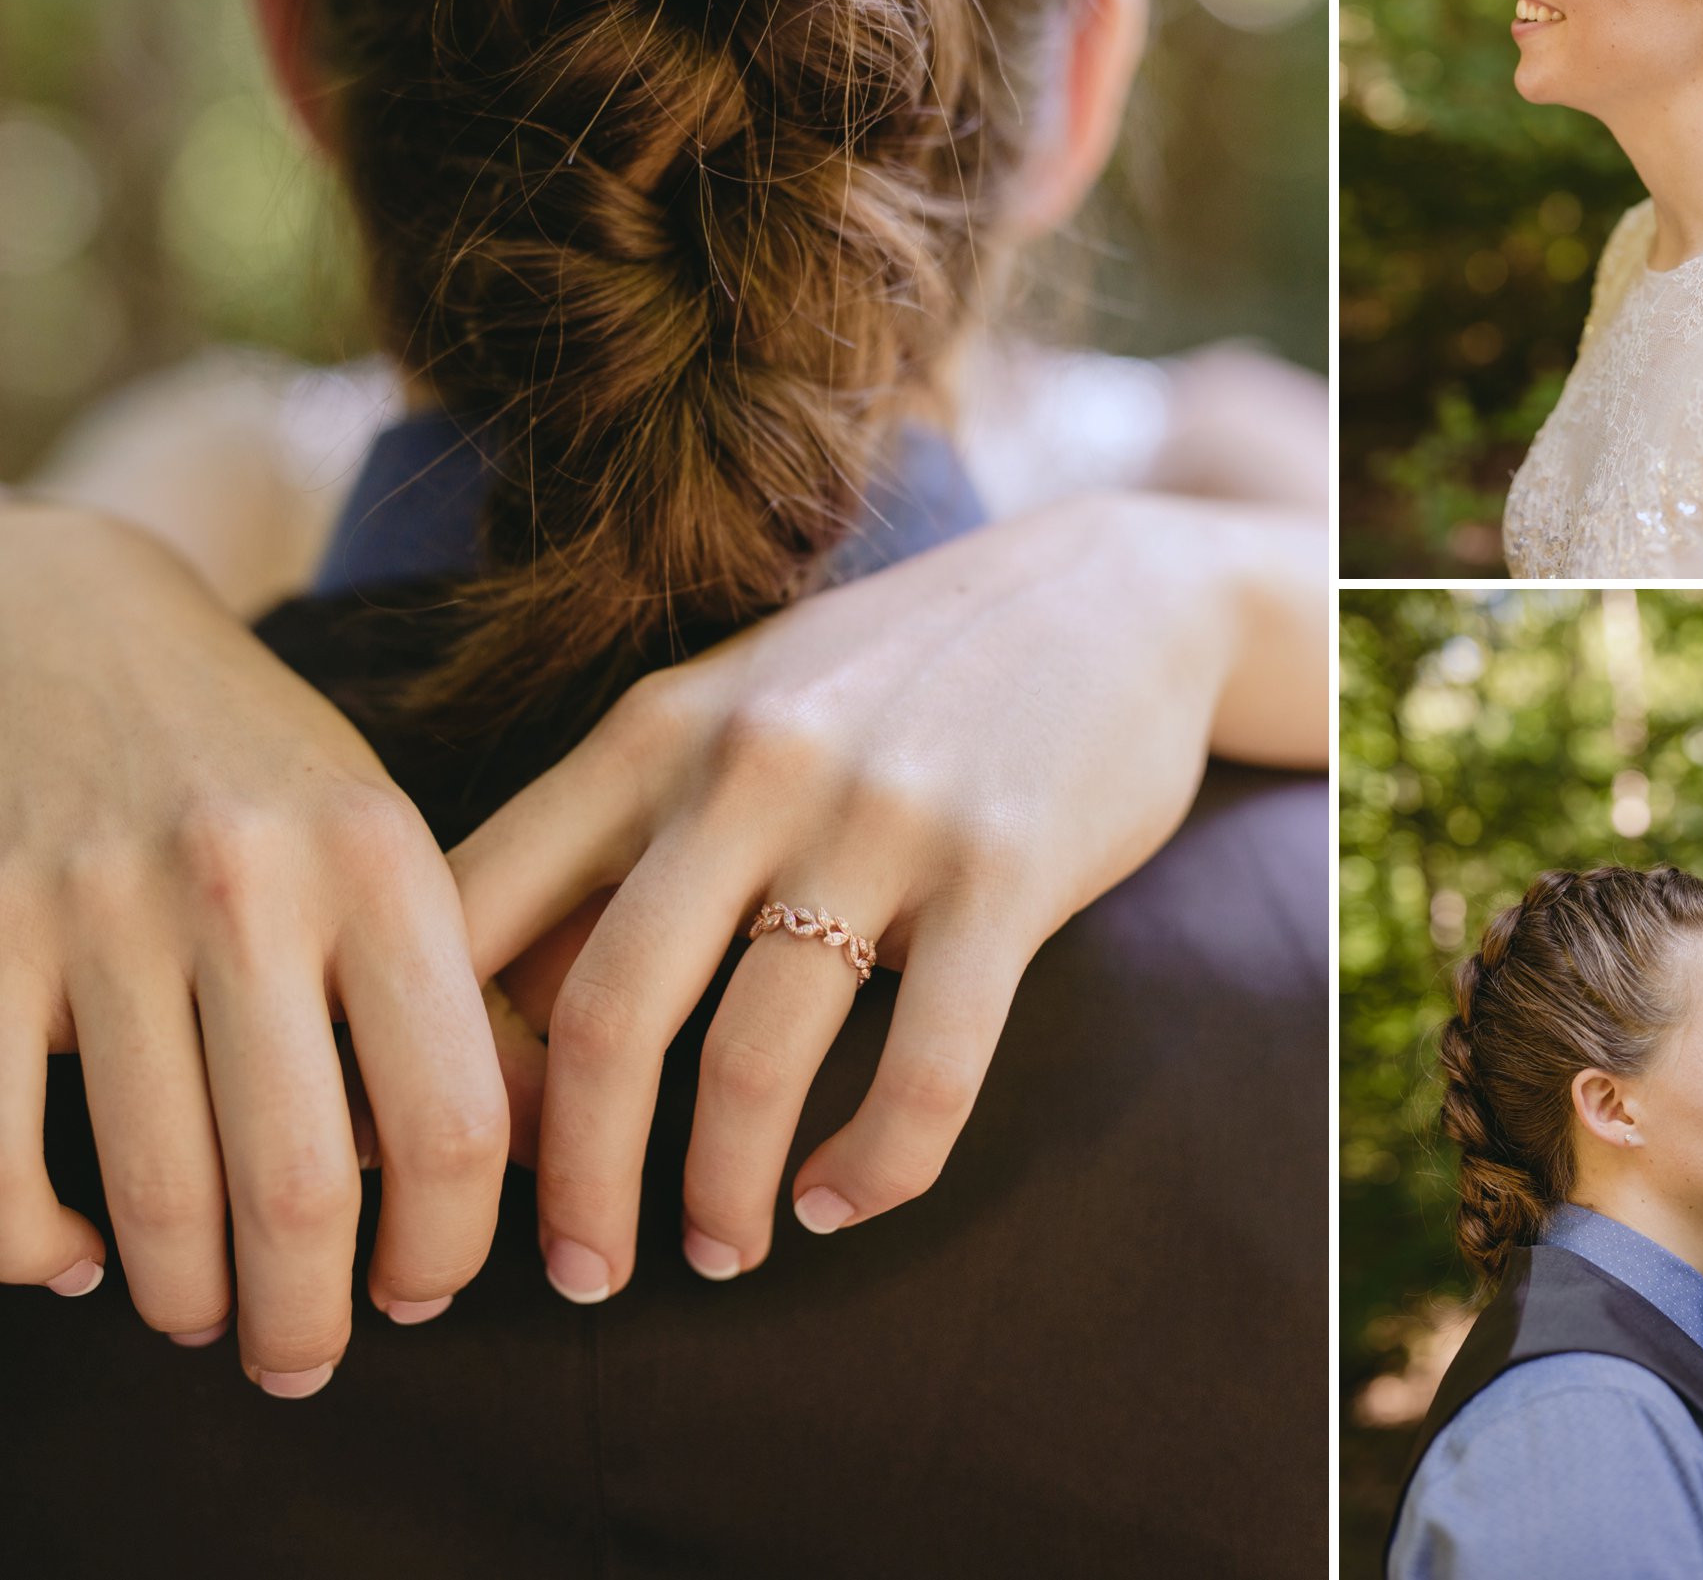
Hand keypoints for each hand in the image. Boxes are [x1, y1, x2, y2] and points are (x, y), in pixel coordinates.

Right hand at [0, 505, 508, 1389]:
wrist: (61, 620)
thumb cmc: (252, 759)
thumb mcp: (378, 837)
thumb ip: (453, 984)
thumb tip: (526, 1153)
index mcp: (379, 856)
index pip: (451, 1114)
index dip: (449, 1243)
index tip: (427, 1293)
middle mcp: (247, 880)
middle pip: (301, 1186)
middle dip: (312, 1316)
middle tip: (311, 1358)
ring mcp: (95, 904)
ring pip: (154, 1193)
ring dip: (187, 1296)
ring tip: (209, 1317)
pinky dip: (32, 1244)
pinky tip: (74, 1258)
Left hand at [452, 490, 1249, 1294]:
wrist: (1103, 593)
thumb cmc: (888, 675)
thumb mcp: (730, 712)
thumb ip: (616, 840)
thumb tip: (506, 1028)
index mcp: (654, 727)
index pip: (480, 914)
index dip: (431, 1066)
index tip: (435, 1175)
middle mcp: (753, 763)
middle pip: (607, 1016)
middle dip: (573, 1184)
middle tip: (575, 1278)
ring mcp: (884, 814)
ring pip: (755, 1062)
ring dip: (721, 1199)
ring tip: (719, 1251)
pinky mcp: (1007, 870)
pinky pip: (923, 1073)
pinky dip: (871, 1172)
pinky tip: (840, 1200)